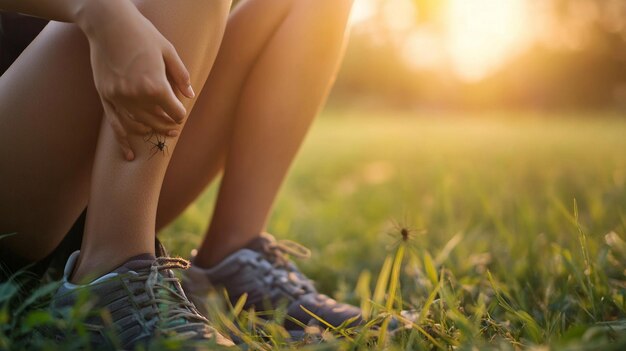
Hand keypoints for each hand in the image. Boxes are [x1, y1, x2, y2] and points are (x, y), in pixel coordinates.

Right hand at [76, 0, 194, 160]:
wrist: (108, 24)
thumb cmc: (142, 33)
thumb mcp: (168, 51)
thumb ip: (180, 76)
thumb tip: (189, 96)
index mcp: (156, 85)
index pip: (175, 112)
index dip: (180, 114)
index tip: (181, 112)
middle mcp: (136, 95)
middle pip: (157, 121)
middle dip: (168, 126)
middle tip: (174, 128)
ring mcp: (118, 98)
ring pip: (138, 126)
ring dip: (150, 132)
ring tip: (157, 133)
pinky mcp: (105, 97)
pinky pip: (115, 125)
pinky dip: (123, 142)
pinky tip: (129, 155)